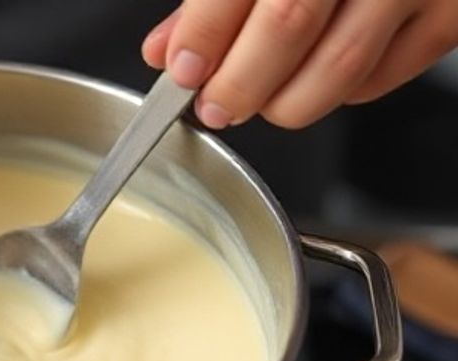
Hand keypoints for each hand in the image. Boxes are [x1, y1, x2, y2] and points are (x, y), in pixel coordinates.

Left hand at [142, 0, 457, 129]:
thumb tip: (169, 50)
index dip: (205, 35)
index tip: (182, 70)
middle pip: (289, 25)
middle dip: (238, 82)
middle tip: (214, 104)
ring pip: (339, 68)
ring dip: (283, 102)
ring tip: (254, 103)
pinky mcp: (448, 17)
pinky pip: (379, 78)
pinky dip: (334, 95)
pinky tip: (310, 80)